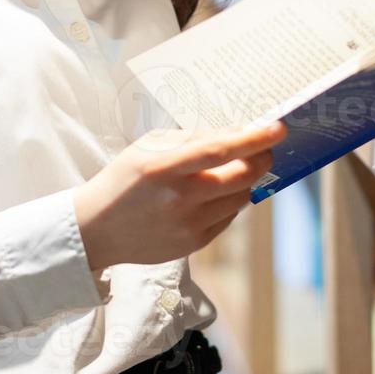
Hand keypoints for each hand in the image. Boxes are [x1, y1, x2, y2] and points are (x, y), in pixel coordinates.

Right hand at [73, 120, 288, 269]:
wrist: (97, 229)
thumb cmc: (125, 178)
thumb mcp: (150, 146)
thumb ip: (193, 138)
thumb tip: (237, 132)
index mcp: (164, 167)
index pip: (220, 151)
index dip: (253, 140)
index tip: (277, 129)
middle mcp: (179, 199)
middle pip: (242, 177)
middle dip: (261, 159)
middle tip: (263, 149)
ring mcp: (189, 225)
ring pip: (241, 198)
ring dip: (244, 180)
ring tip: (229, 170)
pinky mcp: (194, 244)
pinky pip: (229, 218)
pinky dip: (229, 201)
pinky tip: (212, 194)